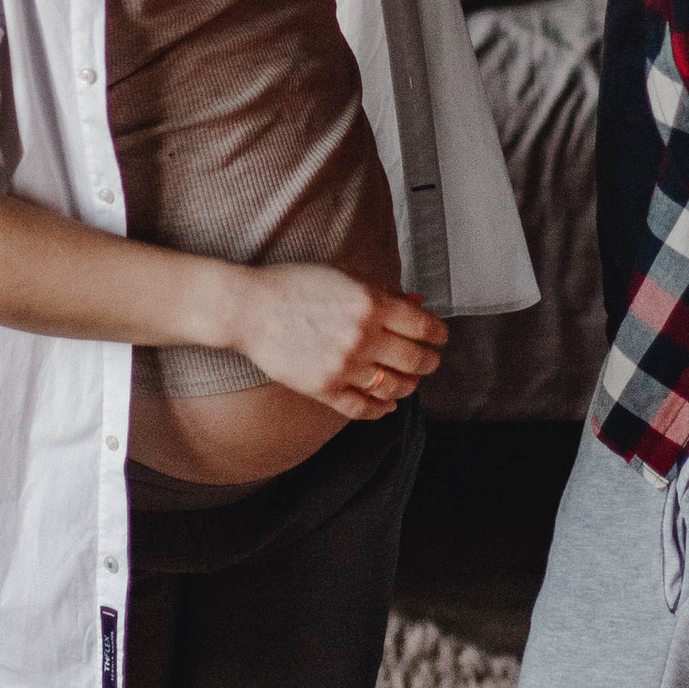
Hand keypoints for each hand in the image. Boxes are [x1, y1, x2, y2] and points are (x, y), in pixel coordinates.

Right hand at [225, 265, 446, 419]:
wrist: (248, 308)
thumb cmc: (294, 286)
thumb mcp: (343, 278)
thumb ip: (382, 294)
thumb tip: (417, 306)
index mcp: (371, 303)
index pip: (424, 327)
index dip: (439, 335)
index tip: (440, 338)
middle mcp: (362, 336)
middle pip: (416, 360)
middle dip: (429, 363)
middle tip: (430, 362)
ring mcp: (344, 366)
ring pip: (394, 387)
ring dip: (409, 387)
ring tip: (410, 382)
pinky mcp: (324, 388)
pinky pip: (363, 408)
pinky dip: (381, 409)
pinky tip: (387, 405)